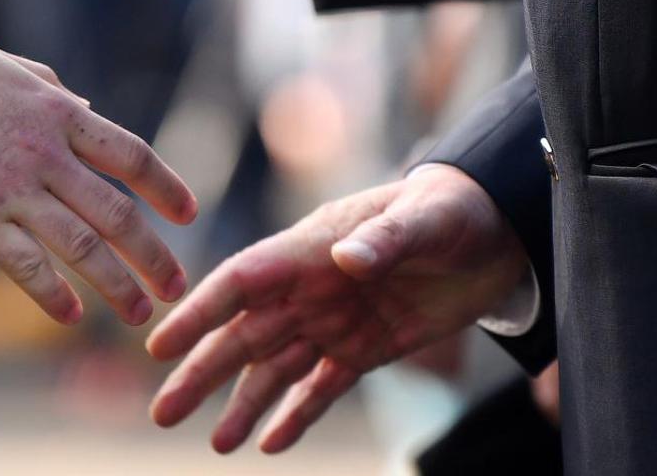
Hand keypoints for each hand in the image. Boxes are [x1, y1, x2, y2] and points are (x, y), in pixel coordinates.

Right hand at [0, 24, 198, 325]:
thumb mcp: (10, 69)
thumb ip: (54, 90)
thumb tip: (89, 108)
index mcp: (58, 112)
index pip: (130, 156)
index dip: (165, 187)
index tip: (188, 214)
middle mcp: (45, 153)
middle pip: (117, 212)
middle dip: (154, 255)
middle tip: (176, 287)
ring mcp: (11, 188)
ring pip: (82, 246)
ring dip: (116, 285)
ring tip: (137, 313)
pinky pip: (25, 265)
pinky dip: (54, 294)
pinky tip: (72, 314)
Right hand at [146, 164, 526, 453]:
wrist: (496, 231)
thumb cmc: (453, 210)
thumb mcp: (425, 220)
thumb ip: (385, 240)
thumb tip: (346, 258)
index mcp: (310, 250)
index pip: (240, 284)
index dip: (197, 313)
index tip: (160, 345)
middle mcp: (308, 289)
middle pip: (242, 336)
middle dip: (200, 373)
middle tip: (161, 413)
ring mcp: (332, 322)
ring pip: (273, 370)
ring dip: (241, 405)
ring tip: (215, 446)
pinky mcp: (363, 350)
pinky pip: (320, 389)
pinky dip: (294, 416)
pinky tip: (269, 446)